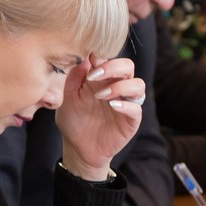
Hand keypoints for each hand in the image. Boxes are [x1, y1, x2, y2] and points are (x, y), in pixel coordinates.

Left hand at [56, 56, 144, 180]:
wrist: (77, 149)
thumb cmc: (73, 121)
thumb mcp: (68, 97)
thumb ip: (74, 77)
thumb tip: (85, 59)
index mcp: (103, 79)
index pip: (110, 58)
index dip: (102, 56)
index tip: (88, 60)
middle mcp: (117, 88)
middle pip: (128, 66)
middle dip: (113, 67)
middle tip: (94, 76)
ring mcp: (126, 104)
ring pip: (138, 85)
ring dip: (120, 86)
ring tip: (100, 96)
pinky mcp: (131, 121)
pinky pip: (137, 109)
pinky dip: (126, 105)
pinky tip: (111, 106)